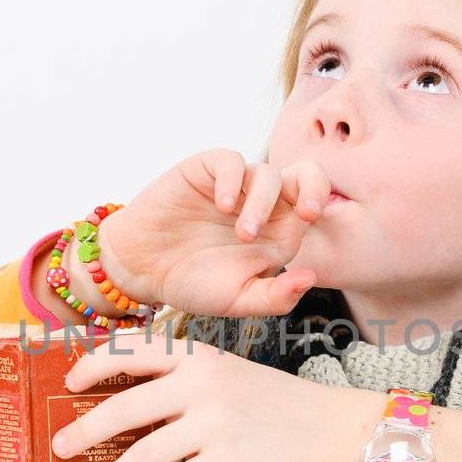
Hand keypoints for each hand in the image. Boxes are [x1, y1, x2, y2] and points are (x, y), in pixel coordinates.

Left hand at [47, 331, 378, 461]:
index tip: (71, 383)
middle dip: (84, 433)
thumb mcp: (228, 373)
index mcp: (197, 356)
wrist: (329, 428)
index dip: (93, 364)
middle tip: (62, 448)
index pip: (131, 349)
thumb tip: (124, 409)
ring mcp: (213, 424)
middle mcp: (201, 384)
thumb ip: (182, 380)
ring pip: (141, 456)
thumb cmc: (275, 404)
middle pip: (123, 408)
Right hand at [96, 149, 330, 318]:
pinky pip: (230, 161)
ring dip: (262, 203)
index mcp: (277, 232)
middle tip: (306, 212)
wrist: (141, 268)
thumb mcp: (238, 300)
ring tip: (244, 235)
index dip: (320, 204)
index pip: (313, 205)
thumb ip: (276, 297)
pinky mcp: (206, 171)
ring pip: (266, 173)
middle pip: (303, 175)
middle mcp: (261, 205)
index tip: (310, 220)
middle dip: (314, 186)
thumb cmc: (192, 283)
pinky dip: (232, 179)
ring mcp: (234, 186)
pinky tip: (222, 205)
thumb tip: (310, 277)